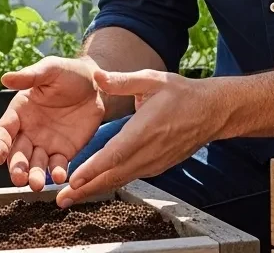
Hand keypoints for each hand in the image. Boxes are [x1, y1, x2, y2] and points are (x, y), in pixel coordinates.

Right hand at [0, 56, 105, 190]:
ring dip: (34, 176)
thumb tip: (5, 78)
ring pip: (35, 164)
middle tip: (19, 178)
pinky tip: (59, 177)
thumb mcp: (50, 70)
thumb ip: (29, 76)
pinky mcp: (64, 152)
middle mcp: (28, 131)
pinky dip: (57, 173)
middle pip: (17, 153)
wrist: (98, 85)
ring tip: (37, 184)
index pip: (3, 131)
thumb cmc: (69, 73)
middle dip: (16, 167)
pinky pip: (57, 166)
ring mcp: (46, 144)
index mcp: (19, 112)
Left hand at [55, 69, 223, 207]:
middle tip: (62, 199)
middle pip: (114, 175)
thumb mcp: (152, 79)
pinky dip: (110, 184)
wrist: (212, 112)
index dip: (94, 169)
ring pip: (120, 180)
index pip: (115, 154)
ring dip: (95, 189)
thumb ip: (122, 80)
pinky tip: (94, 186)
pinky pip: (130, 177)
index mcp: (145, 130)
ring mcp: (154, 162)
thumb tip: (97, 75)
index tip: (75, 179)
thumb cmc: (181, 93)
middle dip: (86, 188)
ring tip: (71, 197)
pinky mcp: (156, 166)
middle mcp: (149, 151)